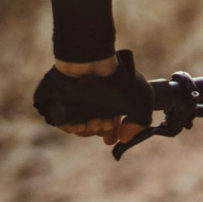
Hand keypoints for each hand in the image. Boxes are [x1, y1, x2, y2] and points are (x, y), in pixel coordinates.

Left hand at [34, 49, 153, 143]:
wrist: (92, 61)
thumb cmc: (120, 80)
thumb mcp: (142, 102)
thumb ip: (139, 123)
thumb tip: (124, 138)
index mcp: (111, 99)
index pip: (109, 123)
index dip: (111, 134)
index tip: (110, 140)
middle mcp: (94, 99)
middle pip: (94, 127)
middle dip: (99, 130)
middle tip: (102, 123)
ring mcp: (77, 99)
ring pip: (78, 125)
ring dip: (85, 130)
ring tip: (91, 122)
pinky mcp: (60, 99)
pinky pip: (61, 120)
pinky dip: (69, 126)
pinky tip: (77, 124)